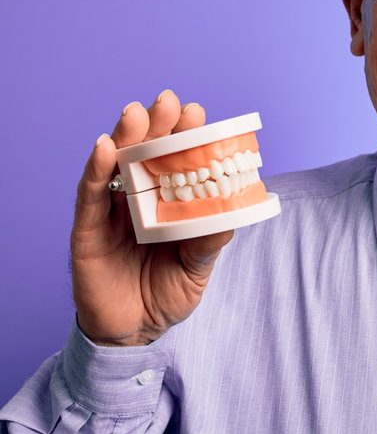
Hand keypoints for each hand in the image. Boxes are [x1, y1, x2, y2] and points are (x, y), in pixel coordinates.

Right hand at [70, 90, 233, 345]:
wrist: (135, 332)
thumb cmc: (166, 292)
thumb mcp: (197, 267)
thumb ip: (209, 241)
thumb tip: (232, 210)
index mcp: (167, 203)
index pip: (175, 162)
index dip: (184, 136)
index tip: (197, 112)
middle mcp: (138, 199)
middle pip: (145, 155)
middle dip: (157, 126)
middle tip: (170, 102)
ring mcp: (110, 212)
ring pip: (115, 167)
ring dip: (126, 137)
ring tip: (137, 113)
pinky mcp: (87, 230)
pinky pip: (89, 196)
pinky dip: (96, 170)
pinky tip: (105, 146)